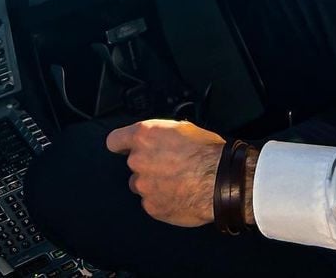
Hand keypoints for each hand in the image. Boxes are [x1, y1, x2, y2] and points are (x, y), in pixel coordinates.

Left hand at [106, 119, 224, 226]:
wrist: (220, 180)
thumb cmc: (207, 152)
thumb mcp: (183, 128)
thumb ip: (161, 135)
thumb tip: (160, 139)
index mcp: (144, 136)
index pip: (114, 140)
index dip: (121, 145)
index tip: (125, 148)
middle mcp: (138, 160)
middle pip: (132, 164)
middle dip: (146, 165)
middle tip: (168, 165)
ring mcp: (143, 186)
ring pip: (141, 185)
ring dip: (152, 183)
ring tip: (175, 181)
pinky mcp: (151, 207)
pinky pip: (150, 203)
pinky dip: (161, 200)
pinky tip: (178, 194)